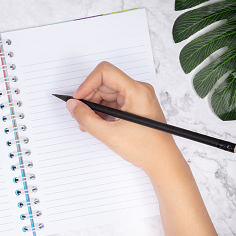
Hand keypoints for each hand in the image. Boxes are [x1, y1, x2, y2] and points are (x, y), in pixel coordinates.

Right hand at [66, 61, 180, 174]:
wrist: (162, 162)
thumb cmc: (146, 149)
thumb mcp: (110, 134)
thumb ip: (86, 118)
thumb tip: (73, 105)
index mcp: (137, 91)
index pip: (105, 72)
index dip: (87, 84)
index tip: (78, 99)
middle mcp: (138, 90)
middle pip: (104, 83)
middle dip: (88, 98)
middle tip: (79, 115)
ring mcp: (137, 97)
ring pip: (106, 93)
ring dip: (93, 106)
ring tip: (88, 124)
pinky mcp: (134, 105)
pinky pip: (112, 102)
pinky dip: (101, 111)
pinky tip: (96, 124)